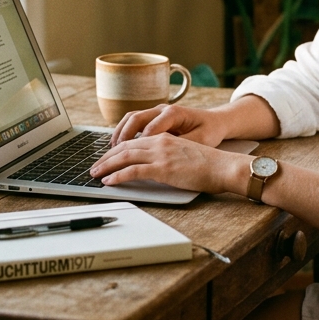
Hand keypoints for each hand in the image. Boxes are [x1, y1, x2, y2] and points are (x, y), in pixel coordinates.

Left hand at [90, 132, 249, 194]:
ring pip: (124, 157)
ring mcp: (160, 154)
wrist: (223, 167)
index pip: (133, 142)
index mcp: (164, 137)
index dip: (116, 150)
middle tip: (94, 167)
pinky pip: (133, 171)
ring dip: (106, 166)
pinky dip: (117, 176)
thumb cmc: (208, 165)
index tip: (106, 159)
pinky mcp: (162, 169)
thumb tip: (152, 167)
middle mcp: (159, 142)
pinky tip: (109, 182)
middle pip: (124, 147)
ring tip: (95, 174)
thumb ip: (166, 156)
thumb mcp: (183, 154)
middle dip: (106, 158)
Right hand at [111, 103, 229, 146]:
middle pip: (135, 119)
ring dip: (120, 133)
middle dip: (122, 137)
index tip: (130, 159)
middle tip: (112, 155)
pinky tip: (118, 145)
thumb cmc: (209, 131)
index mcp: (174, 113)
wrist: (215, 121)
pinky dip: (124, 131)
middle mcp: (162, 109)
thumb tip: (163, 156)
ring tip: (111, 150)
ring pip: (131, 117)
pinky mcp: (154, 116)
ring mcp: (157, 111)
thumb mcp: (200, 141)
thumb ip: (181, 146)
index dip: (139, 144)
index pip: (151, 128)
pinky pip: (134, 121)